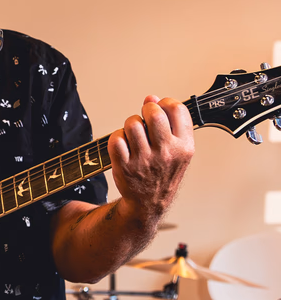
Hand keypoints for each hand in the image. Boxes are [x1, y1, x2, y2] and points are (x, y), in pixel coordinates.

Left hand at [108, 95, 194, 231]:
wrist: (149, 202)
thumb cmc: (164, 172)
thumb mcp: (177, 149)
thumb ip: (169, 123)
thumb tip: (151, 97)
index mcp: (184, 147)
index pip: (177, 109)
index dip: (165, 102)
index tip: (161, 107)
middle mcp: (166, 152)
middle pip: (153, 112)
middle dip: (146, 108)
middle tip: (145, 117)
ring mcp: (144, 160)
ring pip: (132, 123)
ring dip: (130, 124)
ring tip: (134, 134)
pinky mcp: (124, 166)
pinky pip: (116, 138)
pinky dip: (117, 137)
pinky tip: (124, 144)